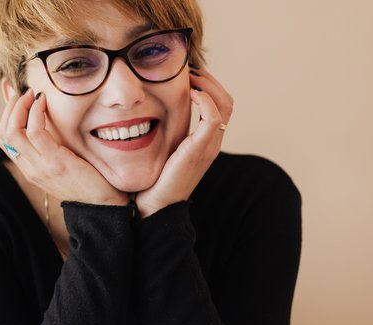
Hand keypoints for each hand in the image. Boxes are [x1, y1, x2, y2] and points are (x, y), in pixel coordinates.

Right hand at [0, 89, 128, 205]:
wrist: (104, 204)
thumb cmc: (89, 180)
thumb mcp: (63, 162)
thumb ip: (52, 146)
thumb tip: (48, 122)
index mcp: (30, 169)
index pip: (4, 140)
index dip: (5, 115)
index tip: (16, 98)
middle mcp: (30, 169)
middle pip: (3, 134)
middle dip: (9, 108)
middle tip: (22, 93)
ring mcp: (40, 166)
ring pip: (13, 131)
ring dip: (20, 106)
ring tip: (32, 94)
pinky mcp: (55, 161)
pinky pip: (35, 132)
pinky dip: (36, 112)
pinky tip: (43, 102)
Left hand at [134, 67, 233, 217]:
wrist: (154, 206)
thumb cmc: (152, 180)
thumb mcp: (159, 150)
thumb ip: (162, 133)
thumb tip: (144, 112)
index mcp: (204, 141)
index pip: (220, 104)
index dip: (207, 85)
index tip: (186, 73)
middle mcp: (212, 142)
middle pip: (227, 100)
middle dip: (210, 79)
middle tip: (188, 68)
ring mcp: (209, 146)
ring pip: (225, 104)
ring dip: (208, 84)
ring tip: (189, 75)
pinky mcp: (201, 150)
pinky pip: (214, 117)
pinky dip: (205, 99)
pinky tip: (188, 92)